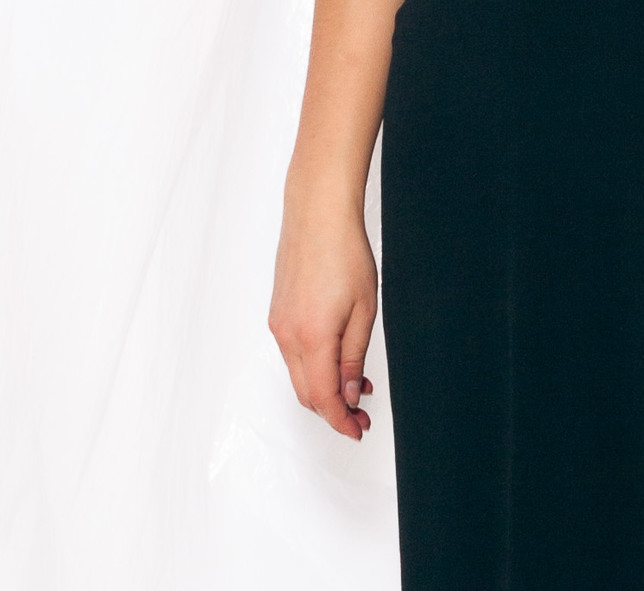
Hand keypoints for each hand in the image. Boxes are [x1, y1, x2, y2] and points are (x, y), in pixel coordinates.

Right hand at [268, 205, 378, 440]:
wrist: (317, 213)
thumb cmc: (346, 253)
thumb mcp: (364, 309)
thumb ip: (354, 357)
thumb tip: (350, 395)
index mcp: (311, 337)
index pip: (323, 398)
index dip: (342, 421)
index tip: (359, 431)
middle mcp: (287, 335)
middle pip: (306, 393)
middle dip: (334, 410)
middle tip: (362, 415)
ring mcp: (278, 324)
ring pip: (298, 374)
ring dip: (324, 387)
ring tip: (359, 385)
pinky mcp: (277, 312)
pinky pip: (293, 353)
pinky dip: (313, 365)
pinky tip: (336, 357)